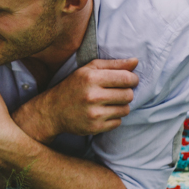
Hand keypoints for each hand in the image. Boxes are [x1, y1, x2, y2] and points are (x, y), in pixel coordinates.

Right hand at [19, 58, 138, 139]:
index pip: (127, 78)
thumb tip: (136, 61)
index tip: (128, 80)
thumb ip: (113, 64)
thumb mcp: (88, 70)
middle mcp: (92, 96)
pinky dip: (113, 118)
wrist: (52, 110)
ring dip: (120, 106)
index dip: (132, 79)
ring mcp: (94, 114)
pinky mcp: (95, 128)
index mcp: (91, 78)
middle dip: (126, 93)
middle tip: (115, 92)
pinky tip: (102, 113)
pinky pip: (118, 122)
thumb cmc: (73, 86)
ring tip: (108, 103)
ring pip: (125, 109)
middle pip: (128, 95)